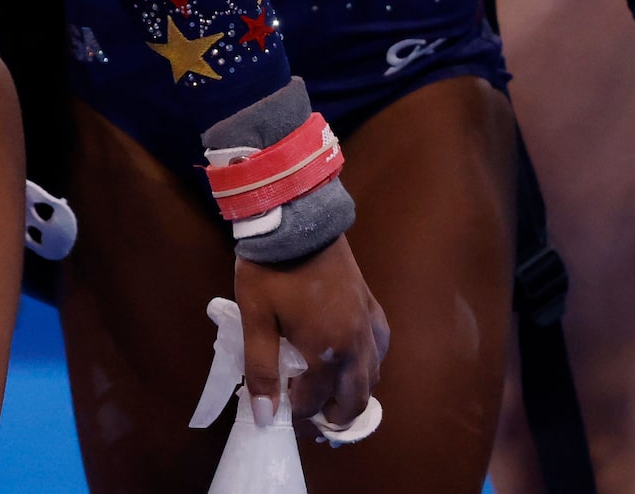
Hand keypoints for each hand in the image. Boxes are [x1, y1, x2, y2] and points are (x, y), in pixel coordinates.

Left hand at [233, 238, 387, 431]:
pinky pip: (379, 350)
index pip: (314, 402)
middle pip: (353, 401)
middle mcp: (356, 344)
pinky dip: (367, 366)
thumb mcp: (255, 319)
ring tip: (326, 396)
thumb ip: (261, 370)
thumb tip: (264, 416)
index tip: (277, 413)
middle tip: (306, 417)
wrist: (298, 218)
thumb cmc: (270, 269)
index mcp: (327, 351)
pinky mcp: (372, 307)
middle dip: (331, 417)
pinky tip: (349, 362)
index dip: (295, 414)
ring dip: (351, 395)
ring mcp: (369, 325)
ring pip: (371, 379)